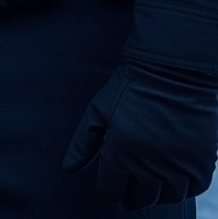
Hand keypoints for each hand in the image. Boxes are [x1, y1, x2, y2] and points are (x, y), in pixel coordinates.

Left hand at [63, 58, 217, 208]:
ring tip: (150, 186)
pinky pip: (195, 187)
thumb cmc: (129, 88)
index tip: (110, 184)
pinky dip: (184, 188)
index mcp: (120, 154)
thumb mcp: (96, 112)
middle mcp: (150, 165)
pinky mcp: (202, 160)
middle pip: (139, 198)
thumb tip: (68, 169)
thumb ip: (82, 144)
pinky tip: (174, 179)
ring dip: (157, 195)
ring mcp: (178, 164)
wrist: (172, 71)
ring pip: (167, 197)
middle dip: (131, 196)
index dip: (108, 189)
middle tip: (129, 191)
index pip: (110, 190)